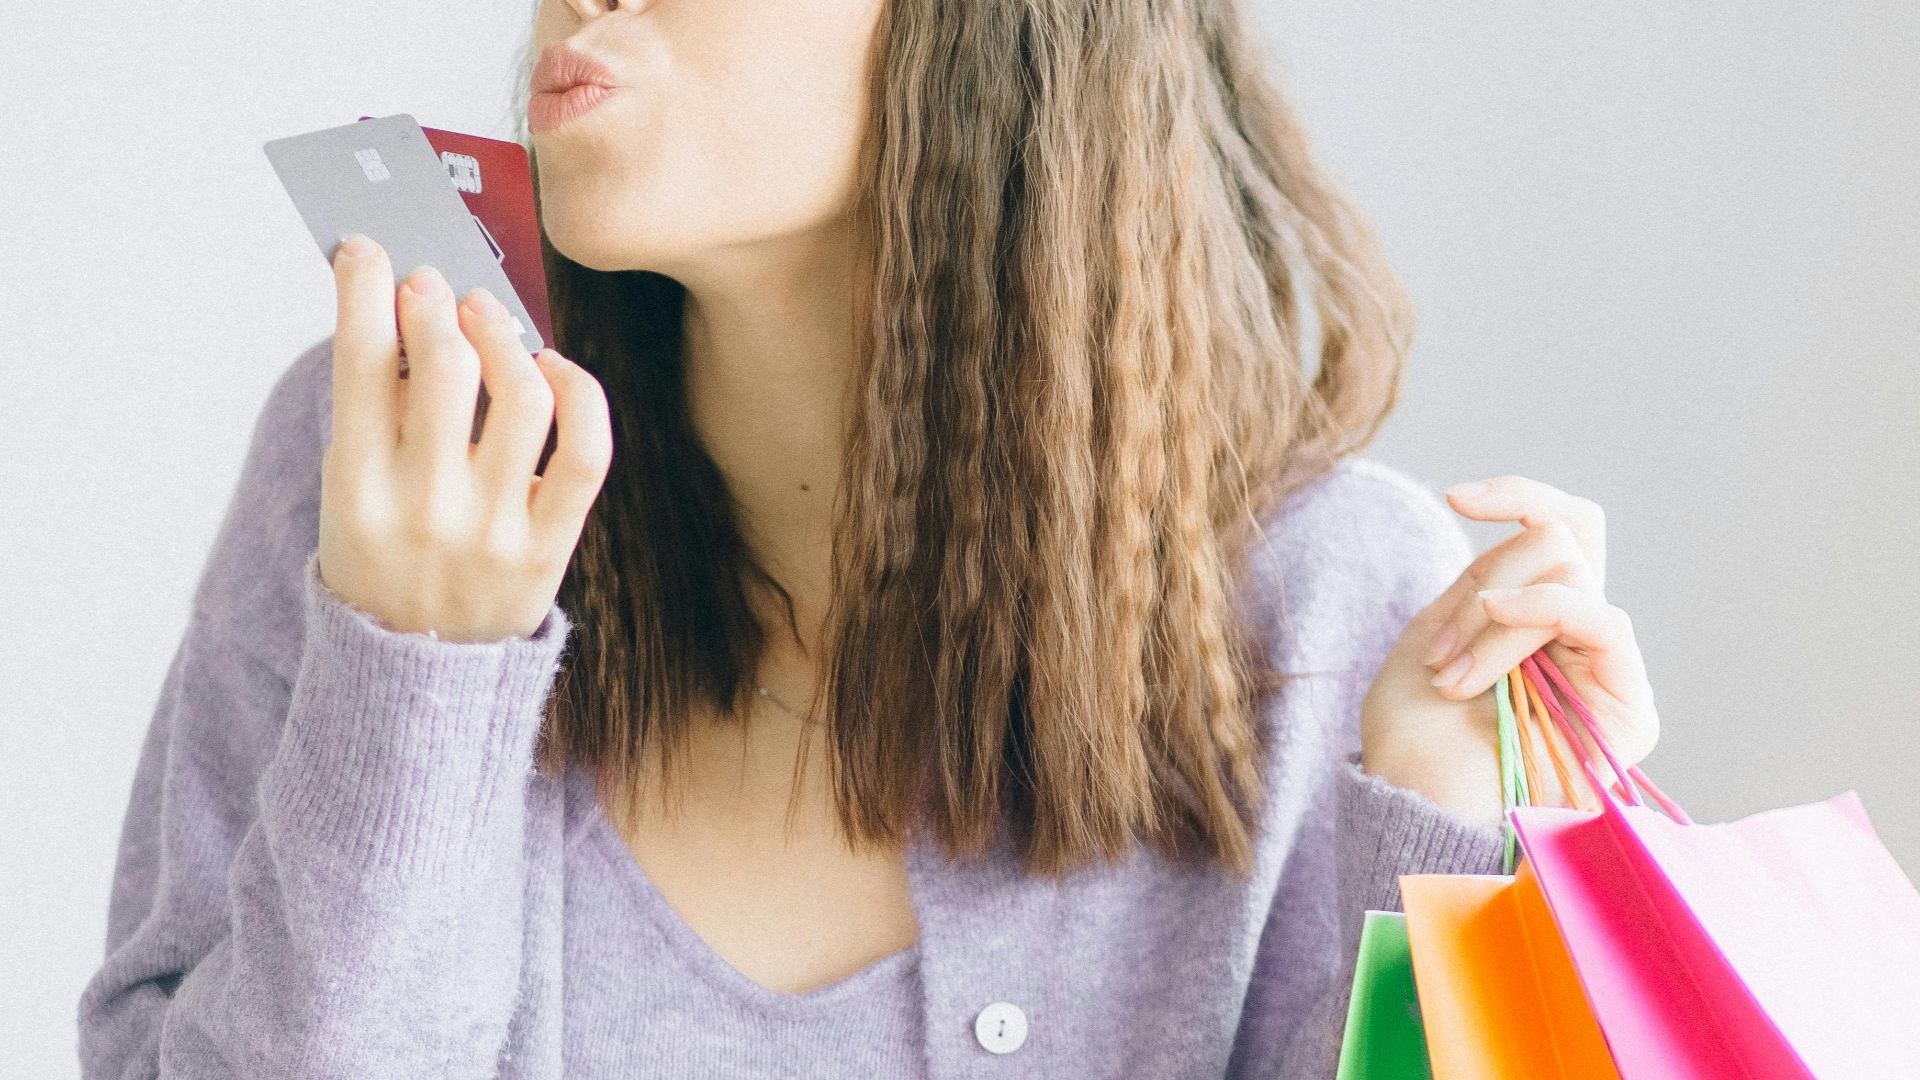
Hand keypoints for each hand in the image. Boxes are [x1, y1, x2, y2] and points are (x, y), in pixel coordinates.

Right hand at [315, 233, 612, 642]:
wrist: (415, 672)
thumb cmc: (383, 558)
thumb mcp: (349, 493)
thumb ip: (377, 413)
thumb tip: (410, 308)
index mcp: (355, 490)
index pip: (361, 361)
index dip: (365, 289)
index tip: (368, 251)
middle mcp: (424, 509)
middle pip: (447, 367)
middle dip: (438, 303)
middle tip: (435, 286)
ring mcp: (492, 531)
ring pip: (524, 396)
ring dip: (506, 336)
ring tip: (487, 316)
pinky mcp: (548, 550)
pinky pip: (586, 452)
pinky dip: (580, 394)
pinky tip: (553, 367)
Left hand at [1358, 475, 1660, 828]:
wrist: (1417, 813)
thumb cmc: (1413, 743)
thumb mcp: (1430, 640)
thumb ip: (1482, 585)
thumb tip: (1535, 538)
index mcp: (1527, 620)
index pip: (1556, 531)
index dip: (1518, 497)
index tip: (1458, 497)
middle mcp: (1574, 638)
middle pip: (1571, 537)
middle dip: (1487, 580)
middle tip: (1440, 652)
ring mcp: (1604, 669)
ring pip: (1568, 575)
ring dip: (1492, 622)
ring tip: (1451, 680)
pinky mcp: (1628, 707)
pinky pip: (1602, 620)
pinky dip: (1539, 612)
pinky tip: (1492, 635)